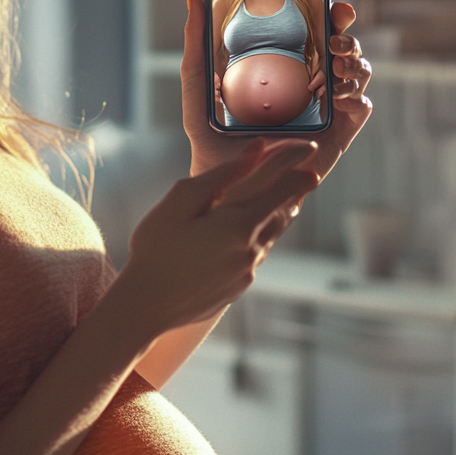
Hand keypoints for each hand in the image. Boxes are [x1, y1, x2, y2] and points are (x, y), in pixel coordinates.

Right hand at [119, 138, 319, 334]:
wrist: (146, 306)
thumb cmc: (156, 247)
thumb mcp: (181, 200)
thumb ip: (222, 174)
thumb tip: (256, 151)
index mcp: (238, 222)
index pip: (280, 185)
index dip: (295, 165)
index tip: (309, 148)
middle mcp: (251, 247)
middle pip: (283, 210)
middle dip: (296, 188)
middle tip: (308, 173)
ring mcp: (247, 270)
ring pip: (273, 234)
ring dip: (281, 212)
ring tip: (287, 198)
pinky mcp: (239, 286)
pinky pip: (259, 253)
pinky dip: (263, 235)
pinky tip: (252, 232)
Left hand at [182, 0, 371, 181]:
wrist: (227, 187)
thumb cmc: (211, 138)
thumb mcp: (199, 89)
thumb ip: (195, 46)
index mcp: (286, 67)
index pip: (316, 32)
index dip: (331, 15)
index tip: (333, 5)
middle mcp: (311, 84)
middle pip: (343, 49)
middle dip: (347, 37)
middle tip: (334, 38)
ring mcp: (327, 109)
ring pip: (358, 73)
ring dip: (354, 63)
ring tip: (334, 67)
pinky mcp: (338, 134)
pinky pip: (361, 108)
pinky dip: (357, 96)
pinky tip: (336, 97)